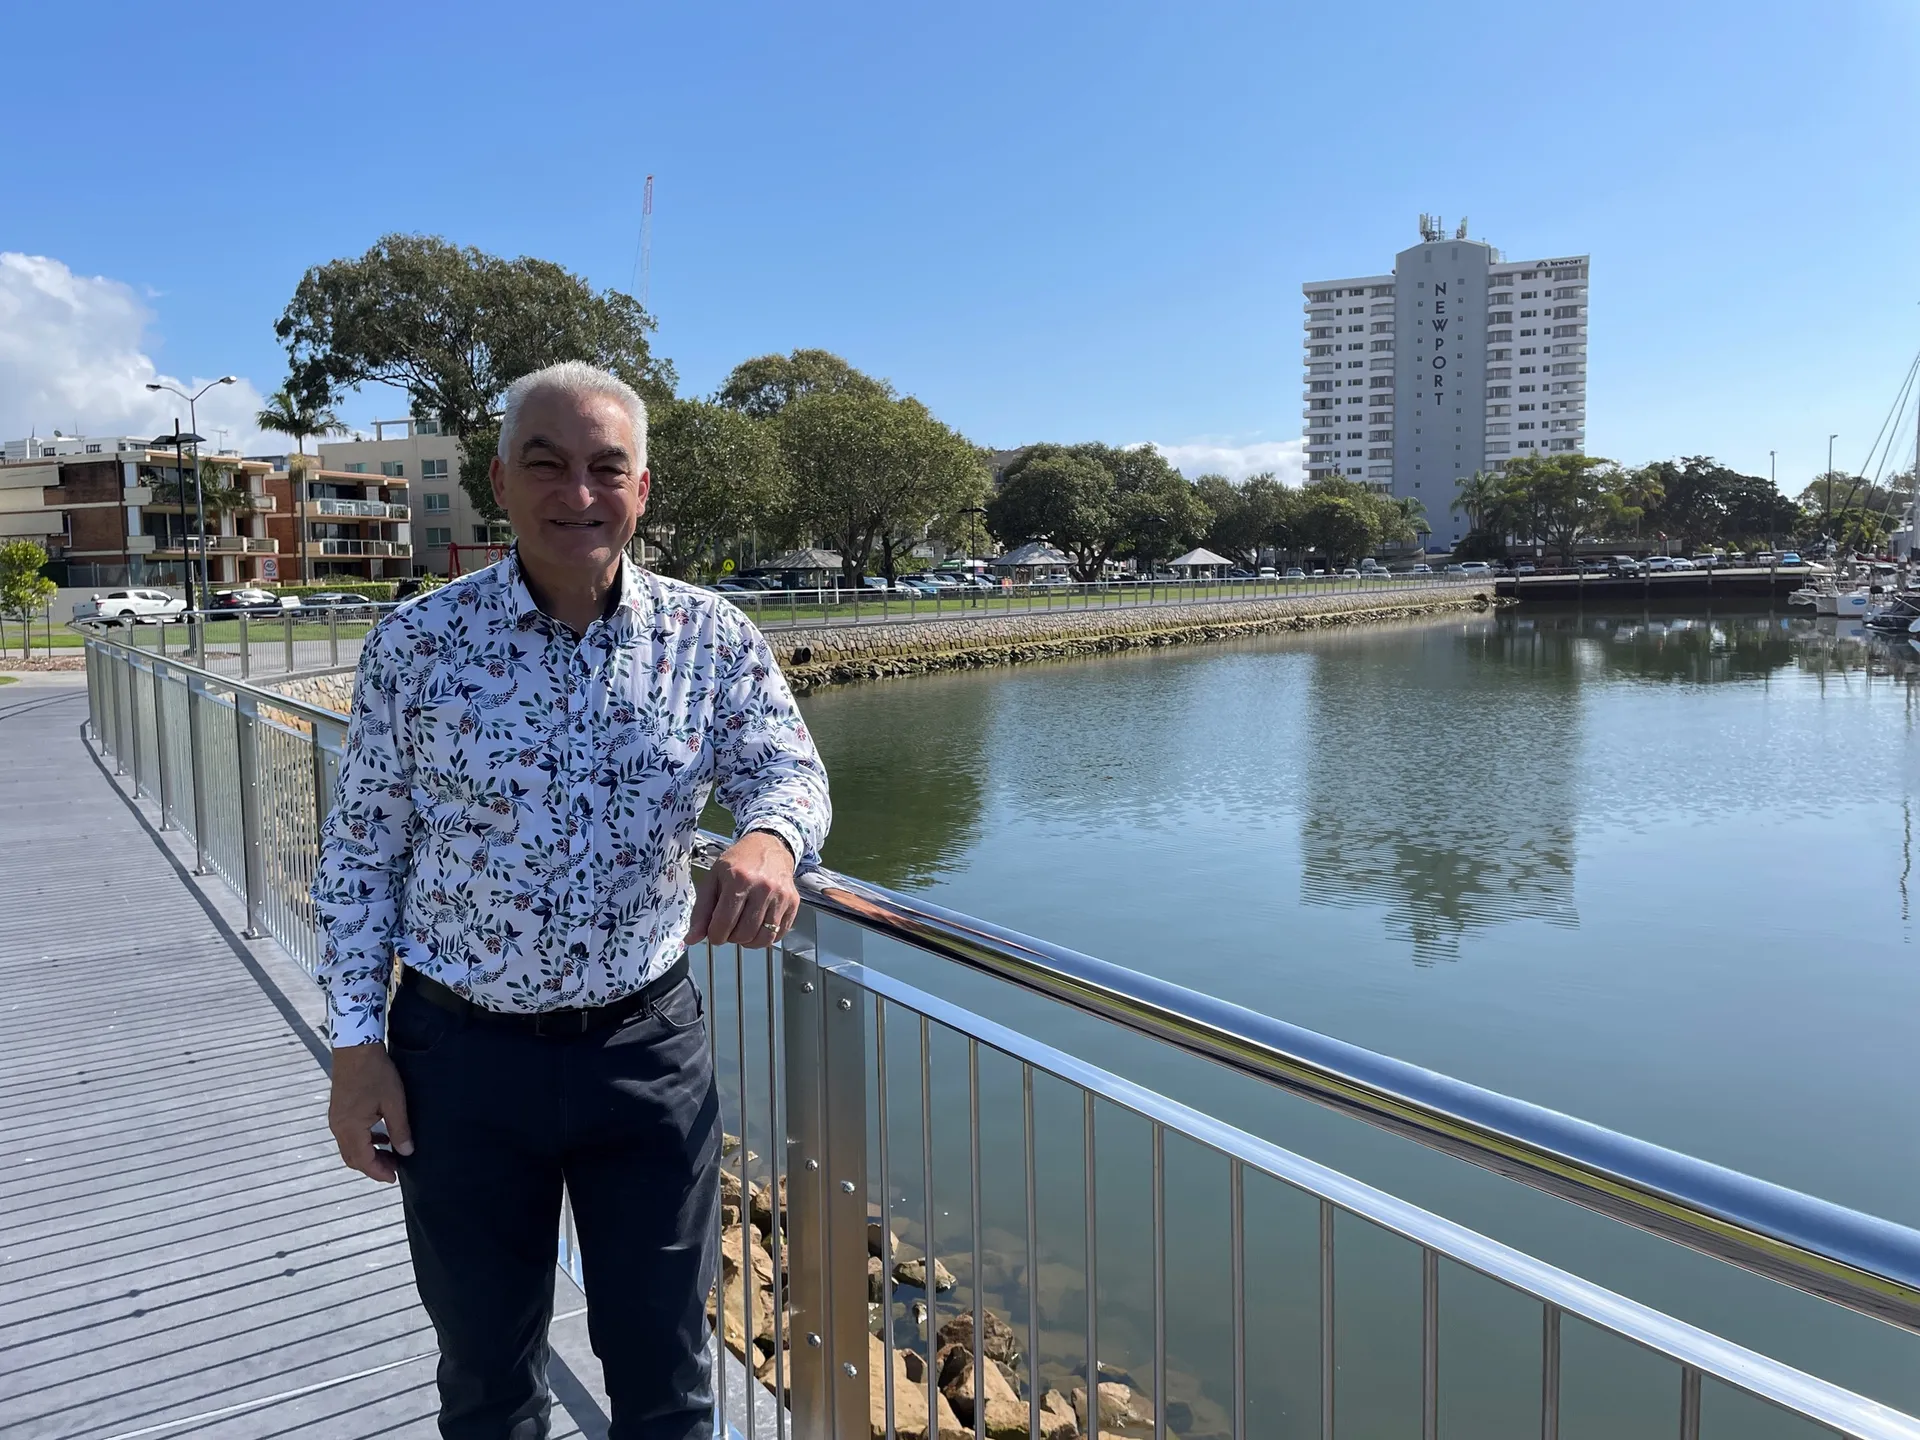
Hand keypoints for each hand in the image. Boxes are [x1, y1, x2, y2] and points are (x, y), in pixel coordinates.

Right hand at [328, 1043, 412, 1183]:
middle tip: (395, 1167)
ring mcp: (336, 1119)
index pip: (363, 1161)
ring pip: (350, 1147)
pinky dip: (364, 1141)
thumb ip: (400, 1129)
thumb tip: (407, 1152)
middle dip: (374, 1166)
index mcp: (351, 1128)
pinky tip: (382, 1135)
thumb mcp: (394, 1102)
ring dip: (369, 1154)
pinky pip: (349, 1135)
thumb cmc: (376, 1073)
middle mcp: (338, 1127)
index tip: (395, 1178)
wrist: (355, 1048)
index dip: (379, 1172)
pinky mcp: (338, 1110)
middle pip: (353, 1158)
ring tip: (391, 1153)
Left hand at [687, 830, 798, 948]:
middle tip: (729, 927)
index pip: (723, 924)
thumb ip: (701, 911)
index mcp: (738, 880)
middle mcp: (762, 887)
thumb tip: (691, 939)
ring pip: (763, 938)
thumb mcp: (713, 879)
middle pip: (744, 933)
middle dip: (731, 938)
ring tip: (742, 930)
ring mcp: (781, 895)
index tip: (714, 932)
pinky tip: (758, 926)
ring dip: (749, 941)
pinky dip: (766, 937)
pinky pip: (779, 934)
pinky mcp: (793, 902)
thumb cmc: (737, 863)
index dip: (715, 935)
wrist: (768, 846)